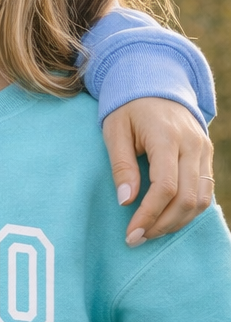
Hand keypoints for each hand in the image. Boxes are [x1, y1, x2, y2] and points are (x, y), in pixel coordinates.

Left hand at [102, 96, 214, 245]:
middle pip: (187, 198)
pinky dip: (189, 209)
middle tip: (137, 238)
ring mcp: (204, 149)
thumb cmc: (127, 107)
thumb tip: (125, 201)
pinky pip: (205, 190)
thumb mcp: (114, 130)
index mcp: (166, 137)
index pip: (165, 187)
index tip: (131, 233)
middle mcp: (192, 145)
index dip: (149, 214)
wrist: (153, 82)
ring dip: (177, 222)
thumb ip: (121, 165)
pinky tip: (167, 218)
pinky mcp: (207, 154)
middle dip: (163, 224)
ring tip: (150, 232)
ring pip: (201, 199)